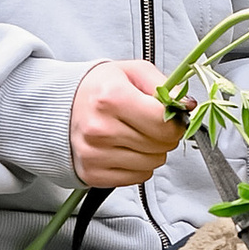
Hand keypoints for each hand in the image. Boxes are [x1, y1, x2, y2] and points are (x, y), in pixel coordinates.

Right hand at [70, 58, 184, 187]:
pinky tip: (127, 150)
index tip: (172, 117)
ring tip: (137, 135)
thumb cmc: (99, 89)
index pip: (164, 123)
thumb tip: (187, 105)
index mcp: (111, 98)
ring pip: (152, 163)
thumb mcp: (132, 72)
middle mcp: (100, 128)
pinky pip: (138, 178)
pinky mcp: (93, 173)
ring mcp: (95, 154)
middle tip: (151, 124)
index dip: (176, 121)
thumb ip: (164, 85)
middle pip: (161, 145)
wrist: (61, 107)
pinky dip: (139, 166)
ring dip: (153, 151)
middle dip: (165, 136)